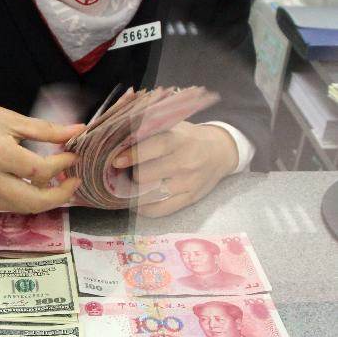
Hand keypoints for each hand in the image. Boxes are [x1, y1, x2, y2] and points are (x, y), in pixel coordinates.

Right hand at [0, 95, 83, 212]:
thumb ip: (46, 130)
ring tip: (56, 181)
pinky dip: (25, 199)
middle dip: (60, 195)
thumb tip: (77, 131)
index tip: (72, 156)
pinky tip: (33, 185)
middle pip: (34, 201)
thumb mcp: (10, 118)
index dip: (62, 166)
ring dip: (44, 198)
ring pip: (22, 207)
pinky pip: (8, 206)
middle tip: (73, 181)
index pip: (40, 171)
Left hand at [112, 122, 238, 216]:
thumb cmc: (189, 137)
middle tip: (123, 171)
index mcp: (179, 140)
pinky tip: (136, 202)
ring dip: (134, 192)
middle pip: (146, 175)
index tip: (116, 160)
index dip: (131, 156)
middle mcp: (185, 162)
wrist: (221, 151)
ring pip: (151, 195)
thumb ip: (150, 130)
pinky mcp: (190, 199)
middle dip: (130, 174)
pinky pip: (161, 210)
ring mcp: (188, 183)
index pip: (151, 149)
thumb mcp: (174, 126)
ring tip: (127, 186)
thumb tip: (119, 138)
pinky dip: (144, 208)